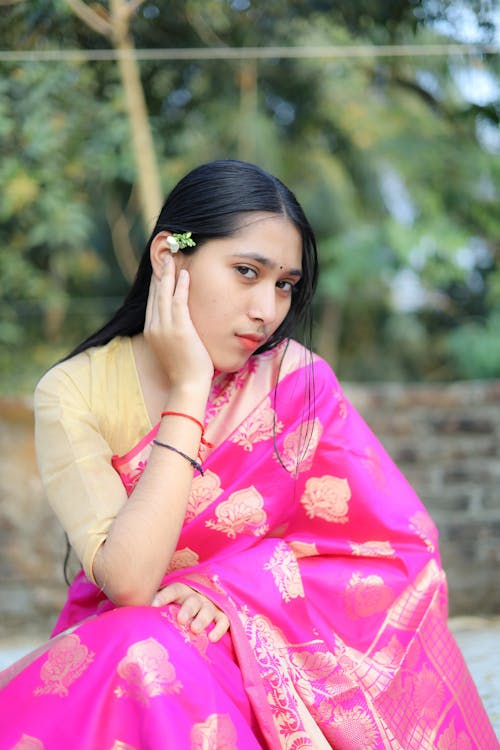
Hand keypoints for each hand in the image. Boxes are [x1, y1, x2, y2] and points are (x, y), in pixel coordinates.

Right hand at [144, 255, 213, 390]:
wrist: (187, 385)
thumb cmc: (185, 369)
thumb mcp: (172, 347)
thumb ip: (171, 332)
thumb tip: (178, 322)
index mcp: (151, 330)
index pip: (152, 301)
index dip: (156, 283)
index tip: (159, 269)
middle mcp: (154, 326)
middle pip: (155, 294)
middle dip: (159, 273)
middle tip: (164, 255)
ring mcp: (165, 327)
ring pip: (164, 294)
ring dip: (168, 274)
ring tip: (172, 257)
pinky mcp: (179, 329)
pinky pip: (178, 301)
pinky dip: (180, 286)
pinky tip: (184, 274)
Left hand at [151, 582, 229, 641]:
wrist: (200, 604)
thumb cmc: (176, 608)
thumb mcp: (167, 603)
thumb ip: (154, 605)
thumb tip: (134, 612)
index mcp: (182, 592)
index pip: (174, 590)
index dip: (164, 596)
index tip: (153, 605)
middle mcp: (197, 597)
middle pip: (193, 601)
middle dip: (188, 609)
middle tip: (181, 620)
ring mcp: (210, 605)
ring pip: (208, 610)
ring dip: (202, 619)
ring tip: (195, 629)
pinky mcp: (221, 615)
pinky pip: (223, 620)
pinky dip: (219, 628)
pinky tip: (212, 638)